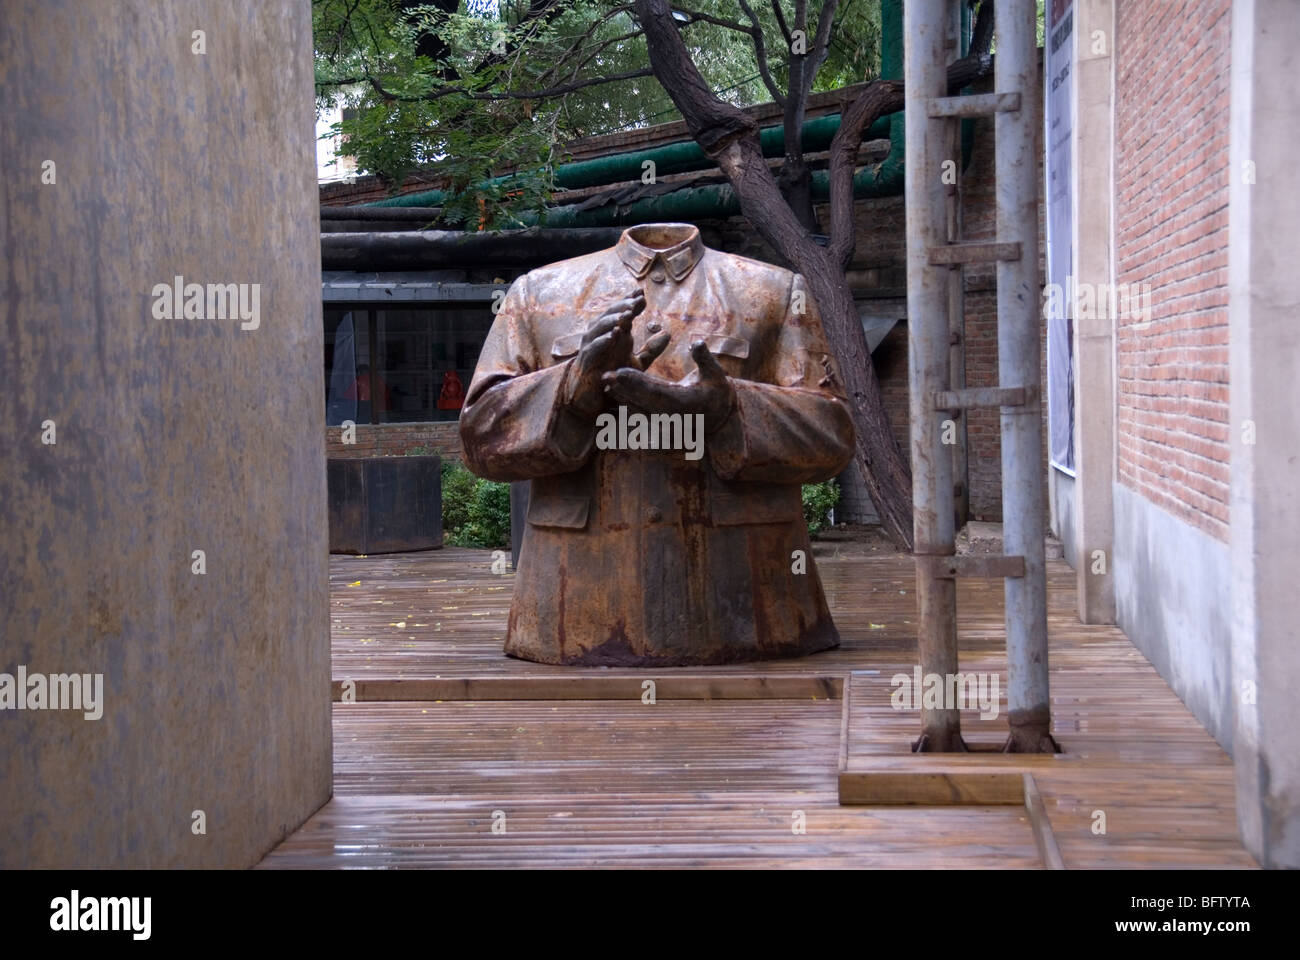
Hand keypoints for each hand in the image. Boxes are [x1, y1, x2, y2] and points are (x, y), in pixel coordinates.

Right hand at [564, 290, 667, 415]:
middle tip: (637, 299)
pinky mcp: (586, 361)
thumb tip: (666, 333)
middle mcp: (600, 335)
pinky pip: (594, 348)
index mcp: (612, 332)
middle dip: (624, 305)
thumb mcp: (636, 363)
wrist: (591, 397)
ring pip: (600, 327)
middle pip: (610, 314)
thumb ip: (650, 349)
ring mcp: (590, 346)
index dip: (630, 300)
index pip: (621, 311)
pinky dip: (603, 340)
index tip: (642, 292)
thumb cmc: (611, 375)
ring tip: (627, 314)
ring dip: (613, 319)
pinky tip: (614, 335)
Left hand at [601, 340, 736, 431]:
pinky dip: (625, 403)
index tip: (620, 372)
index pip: (656, 391)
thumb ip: (705, 358)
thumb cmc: (718, 392)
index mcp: (684, 402)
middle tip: (605, 376)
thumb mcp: (716, 374)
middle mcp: (672, 414)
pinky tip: (612, 393)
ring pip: (638, 407)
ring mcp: (665, 420)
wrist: (719, 418)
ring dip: (620, 395)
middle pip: (642, 400)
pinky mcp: (660, 421)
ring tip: (605, 382)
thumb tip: (697, 342)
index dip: (636, 382)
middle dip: (623, 388)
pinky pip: (640, 412)